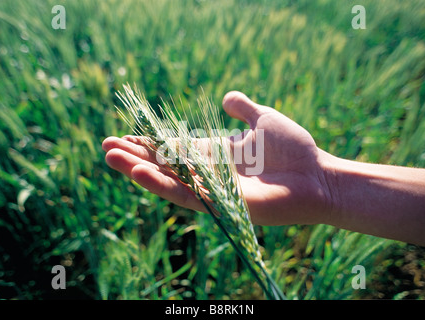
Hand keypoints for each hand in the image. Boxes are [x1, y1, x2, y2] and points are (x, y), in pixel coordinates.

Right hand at [102, 91, 332, 225]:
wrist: (318, 176)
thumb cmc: (295, 149)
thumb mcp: (264, 119)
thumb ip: (244, 109)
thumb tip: (226, 97)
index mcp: (215, 153)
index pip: (174, 147)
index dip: (150, 142)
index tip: (125, 134)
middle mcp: (209, 173)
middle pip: (165, 164)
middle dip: (136, 156)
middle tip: (106, 146)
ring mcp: (213, 190)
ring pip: (168, 180)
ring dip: (138, 170)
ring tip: (111, 157)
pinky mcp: (221, 204)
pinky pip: (186, 195)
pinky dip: (161, 184)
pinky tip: (139, 172)